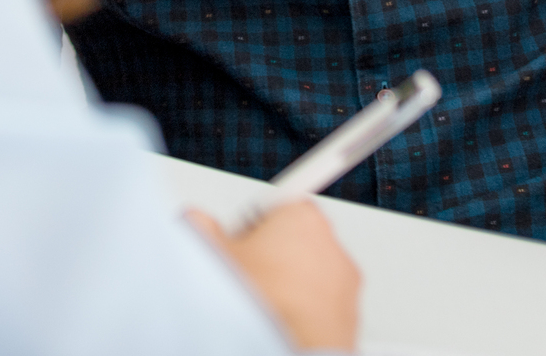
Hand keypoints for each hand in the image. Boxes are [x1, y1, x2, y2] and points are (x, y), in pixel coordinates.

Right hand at [189, 203, 360, 352]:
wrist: (292, 350)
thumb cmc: (264, 303)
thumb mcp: (213, 252)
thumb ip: (200, 223)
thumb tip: (195, 222)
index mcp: (302, 216)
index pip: (276, 204)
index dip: (251, 223)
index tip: (239, 238)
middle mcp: (332, 245)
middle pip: (292, 239)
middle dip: (269, 255)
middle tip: (245, 273)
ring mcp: (345, 285)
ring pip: (308, 275)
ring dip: (287, 286)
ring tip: (260, 304)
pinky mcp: (349, 318)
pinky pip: (320, 307)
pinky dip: (302, 312)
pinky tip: (277, 322)